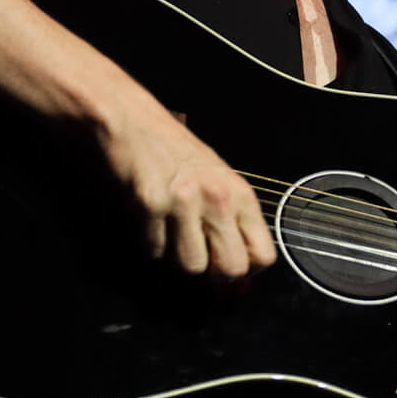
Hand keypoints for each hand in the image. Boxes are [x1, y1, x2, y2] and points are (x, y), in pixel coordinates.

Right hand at [94, 94, 275, 279]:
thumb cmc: (176, 152)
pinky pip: (156, 252)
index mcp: (239, 193)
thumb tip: (241, 275)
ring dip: (179, 258)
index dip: (247, 268)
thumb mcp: (217, 180)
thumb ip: (232, 222)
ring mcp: (183, 202)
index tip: (230, 261)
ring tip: (172, 231)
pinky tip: (152, 220)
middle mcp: (217, 198)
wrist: (133, 122)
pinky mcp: (151, 206)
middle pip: (232, 268)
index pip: (263, 255)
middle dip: (215, 273)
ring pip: (192, 266)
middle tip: (201, 255)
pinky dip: (152, 244)